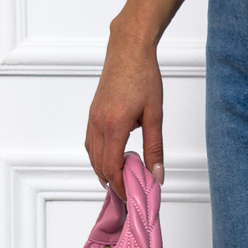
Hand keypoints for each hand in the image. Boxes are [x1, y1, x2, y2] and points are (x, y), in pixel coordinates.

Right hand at [85, 22, 164, 197]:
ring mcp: (92, 119)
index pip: (112, 168)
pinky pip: (91, 143)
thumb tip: (156, 174)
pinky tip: (111, 161)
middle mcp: (98, 124)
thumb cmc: (143, 77)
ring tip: (121, 182)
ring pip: (93, 156)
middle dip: (113, 183)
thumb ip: (155, 148)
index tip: (132, 196)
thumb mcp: (155, 116)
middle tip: (129, 193)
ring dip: (105, 172)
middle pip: (100, 166)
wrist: (129, 50)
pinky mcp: (92, 114)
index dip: (121, 186)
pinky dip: (99, 157)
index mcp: (114, 126)